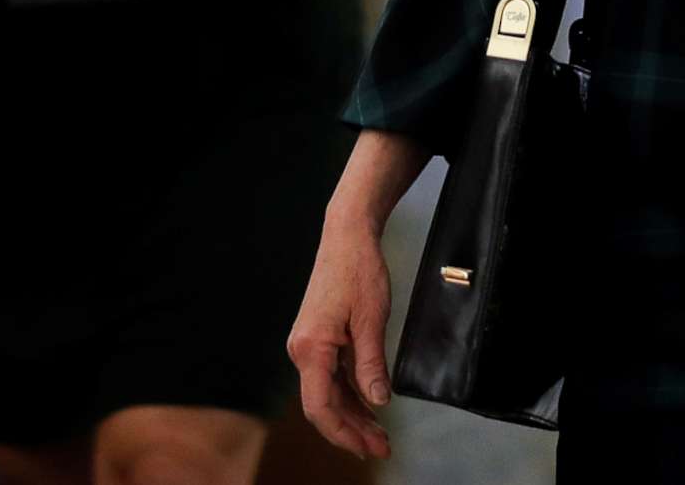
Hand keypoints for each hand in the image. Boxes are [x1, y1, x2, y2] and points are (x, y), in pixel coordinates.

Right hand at [289, 211, 394, 460]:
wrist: (346, 236)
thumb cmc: (358, 270)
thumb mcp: (372, 318)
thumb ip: (371, 363)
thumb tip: (378, 402)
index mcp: (311, 348)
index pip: (320, 406)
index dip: (344, 432)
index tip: (368, 448)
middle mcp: (302, 351)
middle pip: (324, 404)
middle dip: (352, 430)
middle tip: (382, 448)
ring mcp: (308, 346)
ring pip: (328, 393)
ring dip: (352, 415)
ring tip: (379, 435)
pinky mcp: (318, 340)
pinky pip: (331, 377)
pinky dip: (349, 394)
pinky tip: (369, 407)